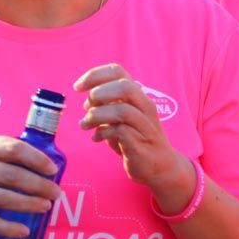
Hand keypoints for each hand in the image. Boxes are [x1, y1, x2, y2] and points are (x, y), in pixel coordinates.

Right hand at [0, 136, 61, 237]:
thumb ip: (1, 151)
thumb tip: (41, 161)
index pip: (14, 149)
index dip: (37, 159)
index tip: (53, 169)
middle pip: (12, 176)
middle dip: (39, 185)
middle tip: (56, 193)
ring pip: (3, 199)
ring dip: (29, 204)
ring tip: (46, 207)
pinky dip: (8, 227)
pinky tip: (23, 231)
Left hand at [74, 63, 193, 211]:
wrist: (161, 166)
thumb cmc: (137, 139)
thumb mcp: (122, 118)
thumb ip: (108, 107)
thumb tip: (87, 102)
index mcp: (138, 95)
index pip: (118, 71)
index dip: (94, 75)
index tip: (78, 87)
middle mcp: (145, 106)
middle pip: (125, 86)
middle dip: (99, 93)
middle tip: (86, 106)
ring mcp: (145, 125)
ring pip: (122, 110)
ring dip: (97, 116)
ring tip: (85, 125)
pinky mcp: (140, 144)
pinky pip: (120, 132)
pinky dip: (102, 132)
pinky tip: (96, 138)